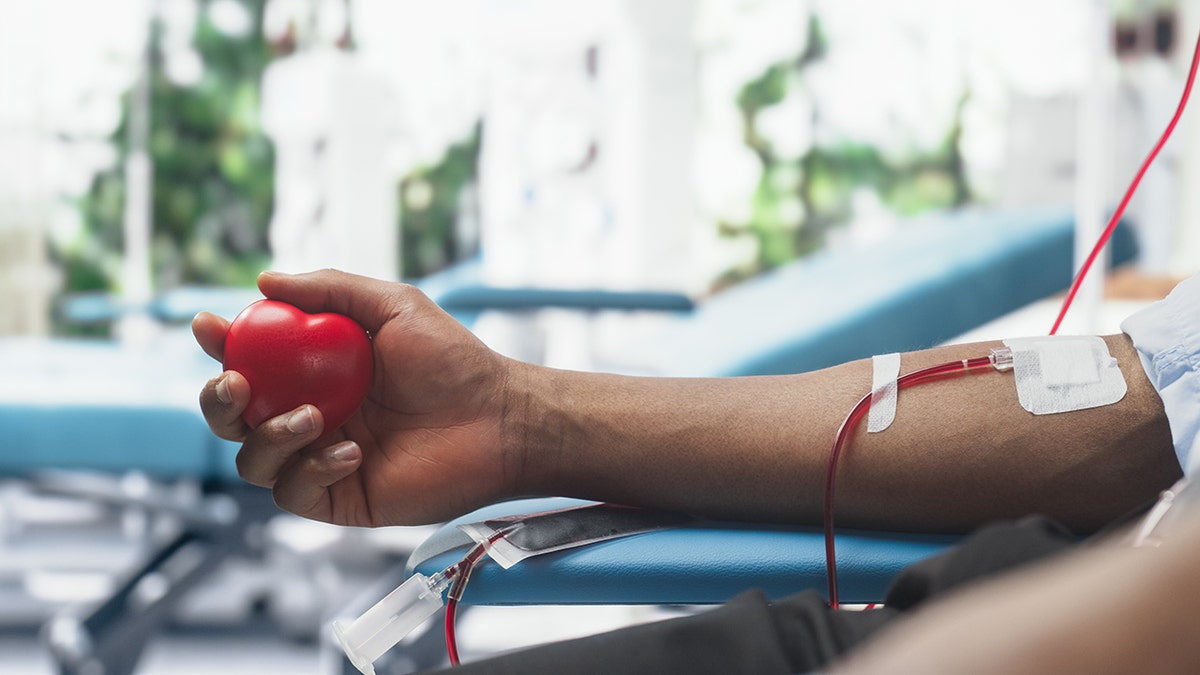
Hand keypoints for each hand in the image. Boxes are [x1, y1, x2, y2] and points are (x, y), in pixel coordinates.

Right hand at [194, 269, 523, 526]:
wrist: (498, 419)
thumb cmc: (454, 361)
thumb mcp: (395, 306)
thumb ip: (332, 289)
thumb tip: (264, 281)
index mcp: (317, 371)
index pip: (252, 360)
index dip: (222, 346)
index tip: (210, 327)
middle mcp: (311, 414)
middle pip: (234, 417)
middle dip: (217, 400)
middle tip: (236, 383)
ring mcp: (321, 459)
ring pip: (252, 460)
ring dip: (266, 437)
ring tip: (312, 417)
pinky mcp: (340, 498)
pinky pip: (292, 493)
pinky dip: (309, 470)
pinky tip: (351, 451)